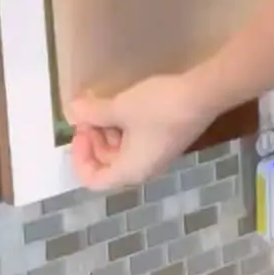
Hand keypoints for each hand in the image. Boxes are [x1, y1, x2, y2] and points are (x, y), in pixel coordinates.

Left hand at [68, 72, 212, 189]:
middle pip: (107, 165)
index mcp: (130, 171)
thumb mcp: (121, 107)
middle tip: (89, 113)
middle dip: (93, 140)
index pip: (94, 180)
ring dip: (107, 131)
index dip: (80, 158)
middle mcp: (143, 169)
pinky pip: (136, 141)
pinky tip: (123, 104)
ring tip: (104, 105)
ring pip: (121, 152)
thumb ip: (92, 113)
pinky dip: (123, 127)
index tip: (80, 130)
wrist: (203, 94)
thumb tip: (70, 112)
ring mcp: (157, 155)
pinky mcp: (166, 140)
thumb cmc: (159, 107)